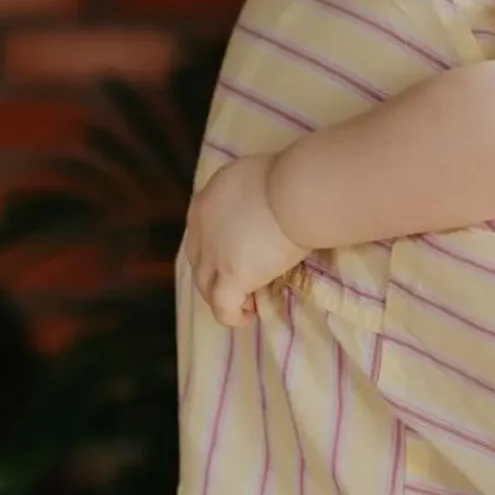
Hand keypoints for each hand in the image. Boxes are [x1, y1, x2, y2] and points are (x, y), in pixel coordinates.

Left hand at [184, 157, 307, 327]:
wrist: (296, 192)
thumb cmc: (292, 177)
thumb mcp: (259, 178)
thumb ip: (251, 196)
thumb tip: (267, 207)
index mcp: (207, 199)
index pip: (202, 230)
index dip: (216, 246)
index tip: (238, 252)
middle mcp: (200, 227)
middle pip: (198, 259)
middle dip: (215, 273)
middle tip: (241, 281)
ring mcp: (212, 254)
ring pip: (205, 285)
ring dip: (222, 295)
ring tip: (246, 302)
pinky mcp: (229, 277)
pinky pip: (222, 307)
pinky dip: (232, 315)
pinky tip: (247, 317)